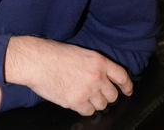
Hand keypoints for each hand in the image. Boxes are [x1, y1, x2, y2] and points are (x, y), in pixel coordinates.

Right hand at [5, 37, 132, 115]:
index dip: (127, 86)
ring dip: (94, 102)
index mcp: (98, 60)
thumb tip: (99, 77)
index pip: (121, 76)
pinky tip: (75, 99)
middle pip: (112, 95)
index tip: (127, 90)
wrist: (36, 60)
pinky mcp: (76, 102)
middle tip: (96, 92)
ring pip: (101, 105)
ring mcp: (87, 90)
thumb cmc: (51, 53)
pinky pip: (88, 111)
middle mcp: (96, 76)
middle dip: (106, 95)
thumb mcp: (78, 52)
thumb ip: (92, 65)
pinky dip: (83, 108)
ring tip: (82, 95)